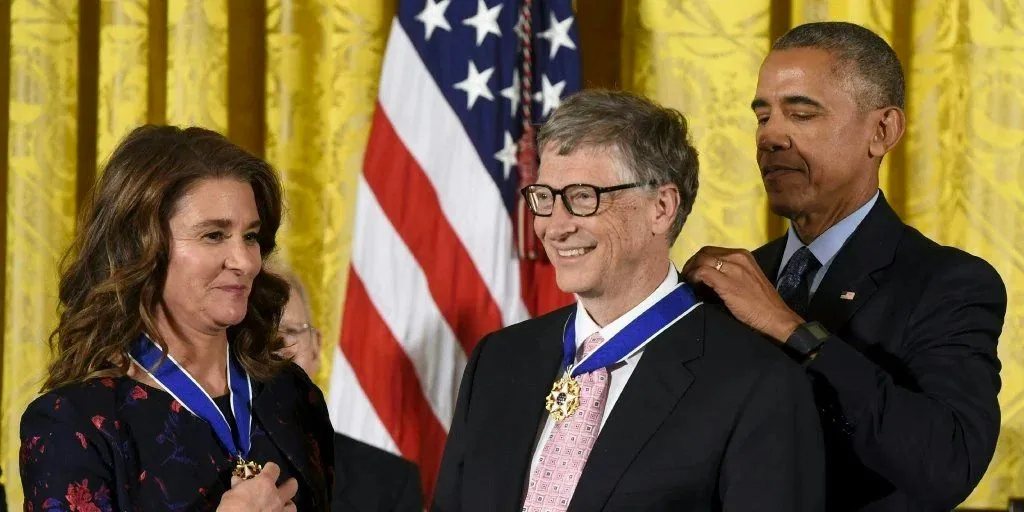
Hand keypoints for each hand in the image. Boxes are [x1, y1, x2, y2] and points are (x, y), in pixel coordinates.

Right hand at [217, 462, 297, 511]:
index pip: (273, 469)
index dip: (271, 468)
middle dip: (289, 484)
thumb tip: (237, 480)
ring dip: (287, 504)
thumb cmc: (231, 508)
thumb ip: (237, 487)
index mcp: (264, 483)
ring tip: (282, 505)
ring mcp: (280, 510)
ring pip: (292, 505)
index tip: (267, 468)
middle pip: (292, 486)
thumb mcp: (230, 495)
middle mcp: (276, 496)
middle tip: (284, 485)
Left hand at [682, 246, 802, 342]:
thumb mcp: (746, 278)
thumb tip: (707, 274)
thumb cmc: (761, 303)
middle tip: (688, 278)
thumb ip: (730, 272)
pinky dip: (694, 278)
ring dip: (691, 271)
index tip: (693, 273)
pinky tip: (694, 288)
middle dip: (692, 264)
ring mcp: (733, 268)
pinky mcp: (727, 282)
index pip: (712, 251)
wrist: (775, 317)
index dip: (698, 261)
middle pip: (704, 253)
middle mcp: (738, 257)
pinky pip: (702, 272)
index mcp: (743, 255)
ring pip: (701, 260)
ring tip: (689, 284)